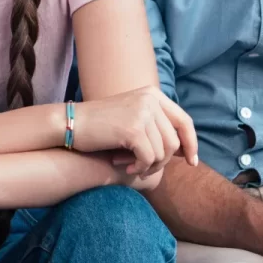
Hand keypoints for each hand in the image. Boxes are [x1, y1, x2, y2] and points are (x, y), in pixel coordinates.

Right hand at [69, 86, 201, 177]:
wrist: (71, 124)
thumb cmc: (101, 127)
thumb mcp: (133, 120)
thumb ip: (157, 129)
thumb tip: (186, 150)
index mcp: (152, 94)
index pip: (184, 121)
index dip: (191, 143)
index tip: (191, 162)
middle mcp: (150, 99)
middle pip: (175, 140)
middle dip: (165, 161)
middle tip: (146, 168)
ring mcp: (142, 112)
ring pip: (163, 152)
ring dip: (150, 166)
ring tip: (132, 166)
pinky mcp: (133, 128)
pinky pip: (149, 158)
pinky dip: (140, 167)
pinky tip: (126, 167)